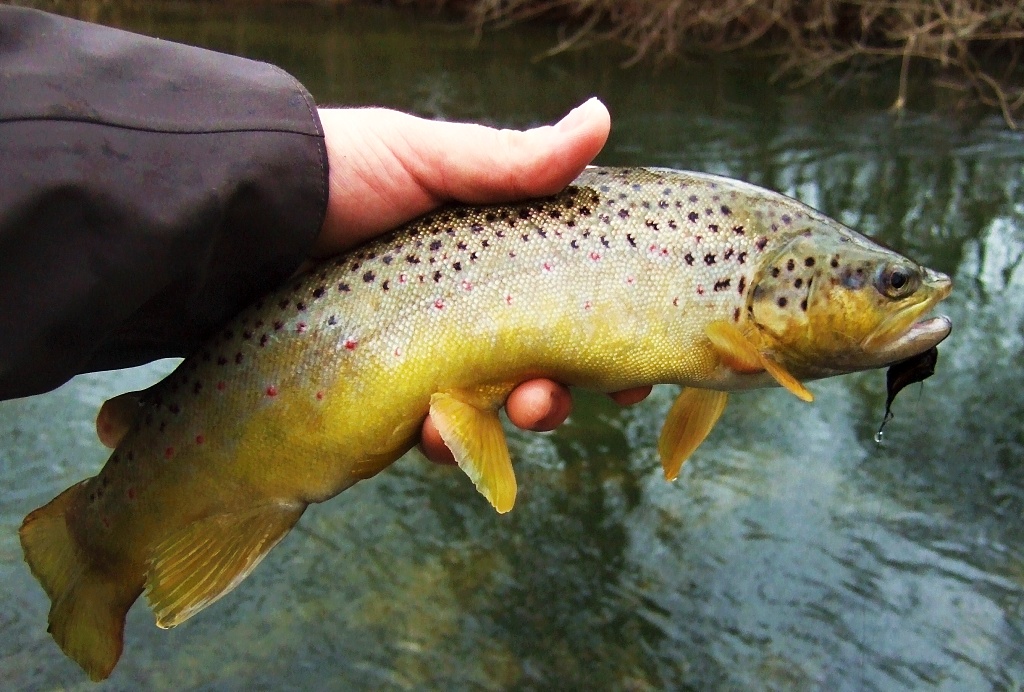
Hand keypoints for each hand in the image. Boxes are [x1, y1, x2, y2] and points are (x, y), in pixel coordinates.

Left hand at [315, 99, 649, 464]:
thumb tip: (601, 118)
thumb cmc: (343, 174)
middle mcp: (465, 312)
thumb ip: (511, 161)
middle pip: (541, 366)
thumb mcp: (429, 159)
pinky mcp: (383, 393)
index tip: (636, 370)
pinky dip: (444, 439)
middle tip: (576, 394)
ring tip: (523, 408)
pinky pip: (428, 433)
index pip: (566, 303)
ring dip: (521, 416)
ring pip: (493, 410)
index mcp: (490, 259)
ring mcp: (425, 357)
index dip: (607, 335)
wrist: (248, 218)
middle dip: (567, 390)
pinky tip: (435, 430)